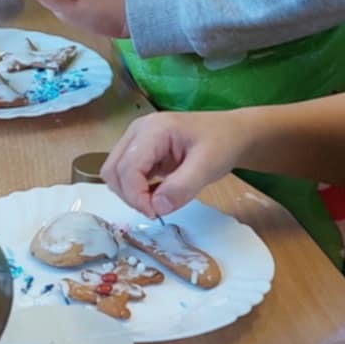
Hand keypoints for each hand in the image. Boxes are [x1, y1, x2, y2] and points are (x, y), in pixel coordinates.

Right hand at [102, 110, 251, 215]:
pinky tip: (158, 193)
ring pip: (115, 174)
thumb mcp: (207, 167)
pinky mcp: (139, 151)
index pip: (127, 167)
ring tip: (158, 201)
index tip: (155, 214)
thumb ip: (182, 187)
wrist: (232, 133)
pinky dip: (136, 190)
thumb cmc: (222, 144)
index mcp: (153, 130)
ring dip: (131, 194)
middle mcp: (137, 132)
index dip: (136, 196)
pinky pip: (126, 174)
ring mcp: (136, 140)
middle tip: (155, 210)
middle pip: (113, 170)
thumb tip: (157, 208)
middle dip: (130, 195)